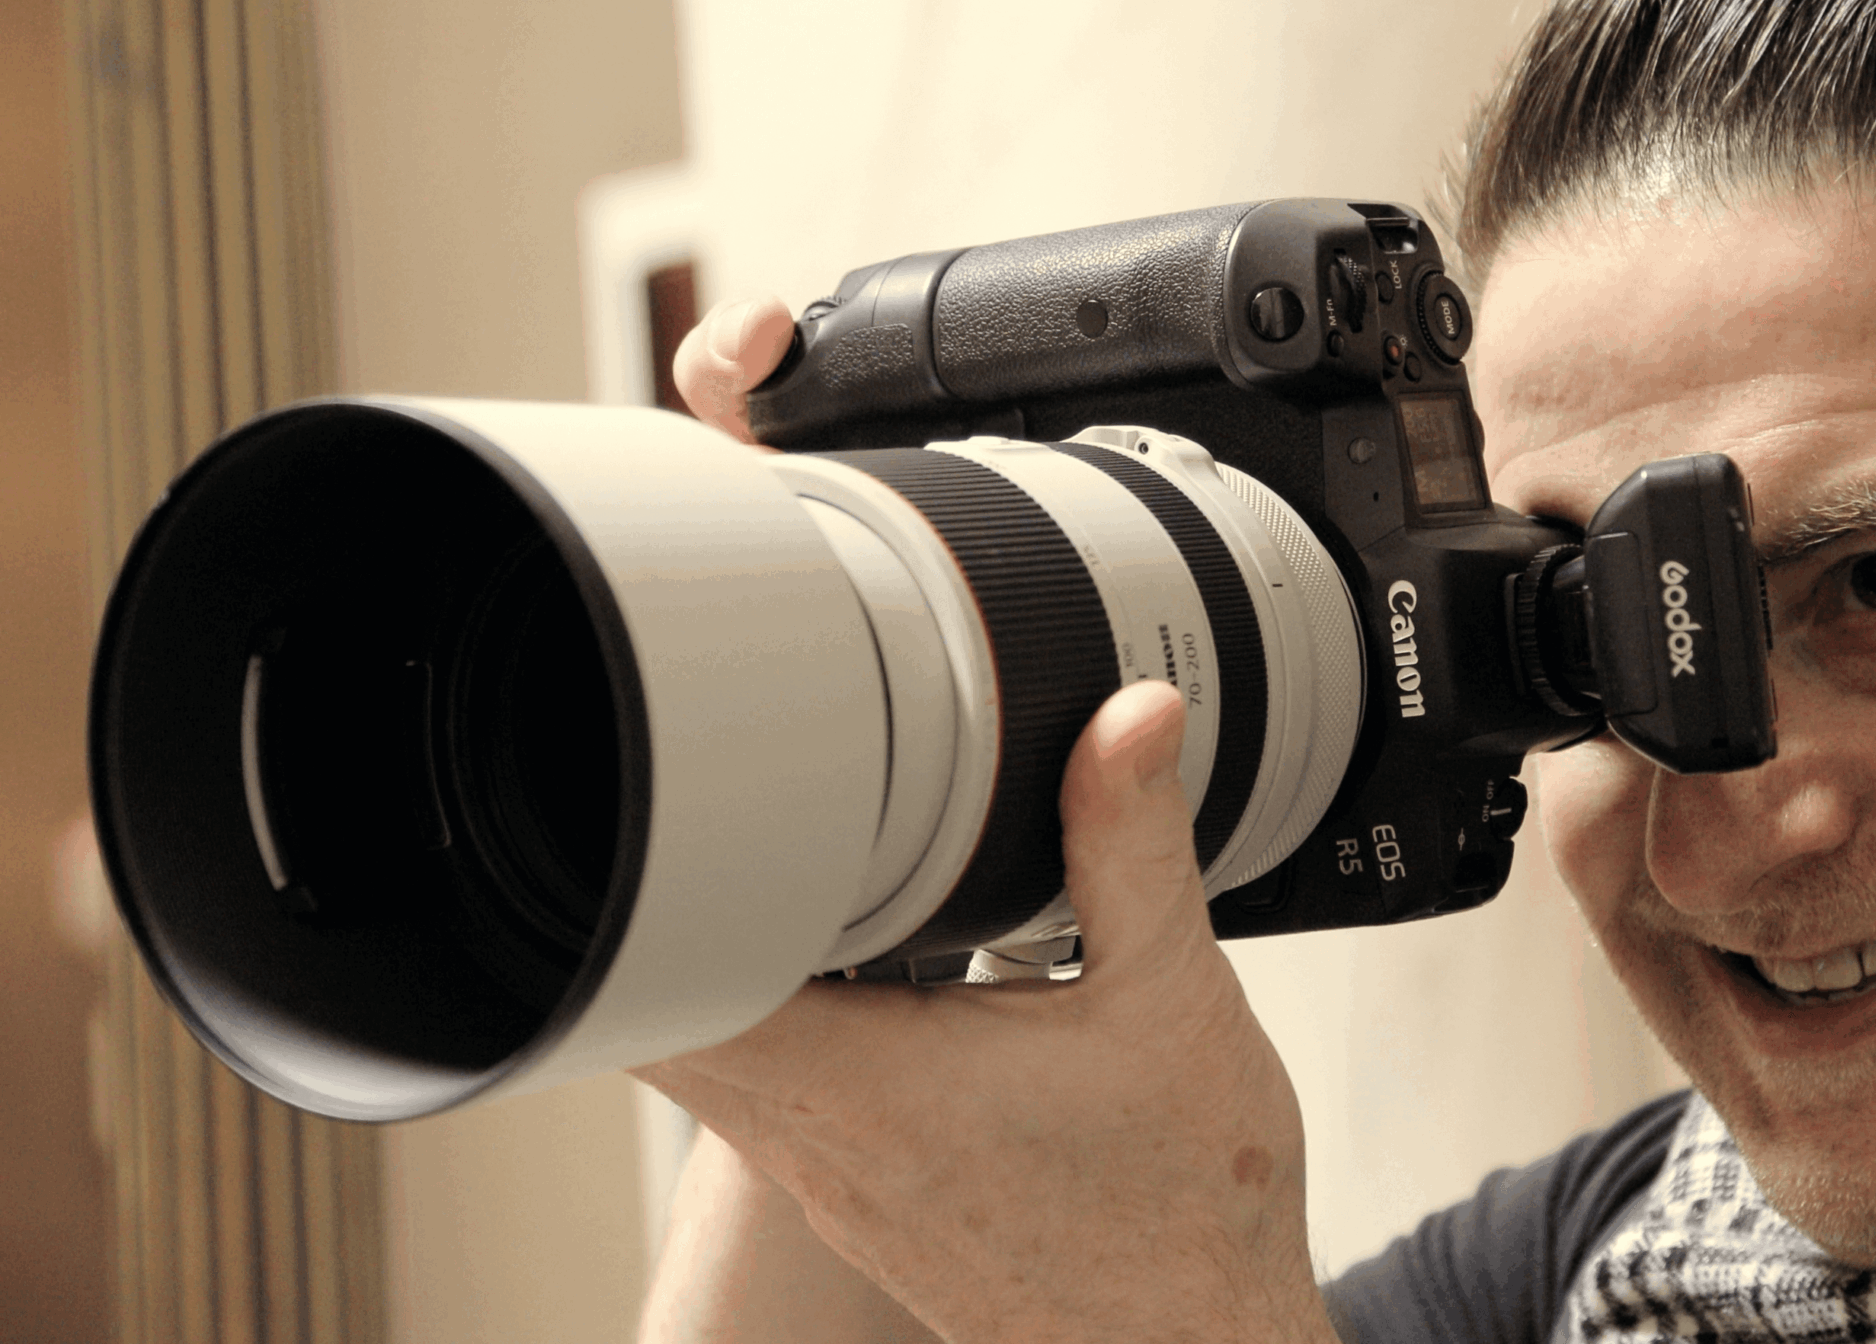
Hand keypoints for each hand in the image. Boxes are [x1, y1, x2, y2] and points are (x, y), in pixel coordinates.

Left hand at [635, 301, 1337, 1343]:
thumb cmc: (1185, 1213)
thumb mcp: (1176, 1000)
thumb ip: (1133, 845)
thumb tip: (1127, 718)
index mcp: (874, 1090)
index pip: (673, 993)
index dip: (635, 901)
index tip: (648, 817)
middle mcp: (825, 1150)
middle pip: (664, 1019)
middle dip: (671, 910)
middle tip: (709, 811)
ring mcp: (833, 1187)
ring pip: (714, 1063)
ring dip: (728, 969)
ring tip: (786, 877)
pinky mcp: (863, 1205)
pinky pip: (773, 1103)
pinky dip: (785, 1028)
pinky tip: (867, 980)